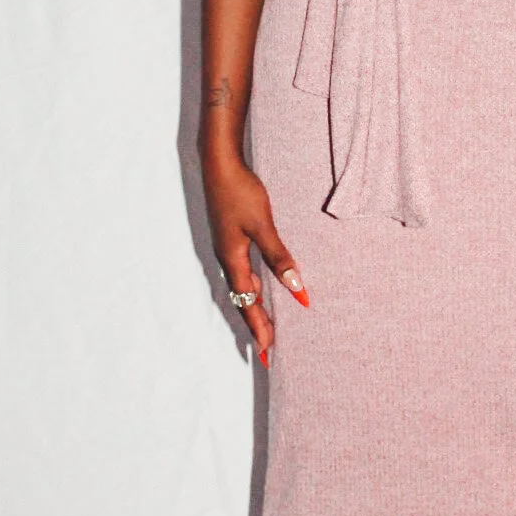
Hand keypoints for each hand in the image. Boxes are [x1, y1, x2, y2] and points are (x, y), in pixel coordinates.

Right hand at [202, 147, 307, 364]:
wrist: (218, 163)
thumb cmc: (240, 192)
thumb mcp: (262, 225)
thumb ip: (279, 257)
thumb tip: (297, 289)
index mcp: (232, 260)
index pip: (247, 303)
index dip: (258, 327)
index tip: (267, 352)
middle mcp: (227, 258)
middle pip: (242, 300)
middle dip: (255, 325)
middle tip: (266, 350)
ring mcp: (227, 248)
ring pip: (242, 287)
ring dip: (253, 307)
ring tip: (265, 327)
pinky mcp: (231, 237)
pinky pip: (243, 272)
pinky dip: (252, 288)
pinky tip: (261, 287)